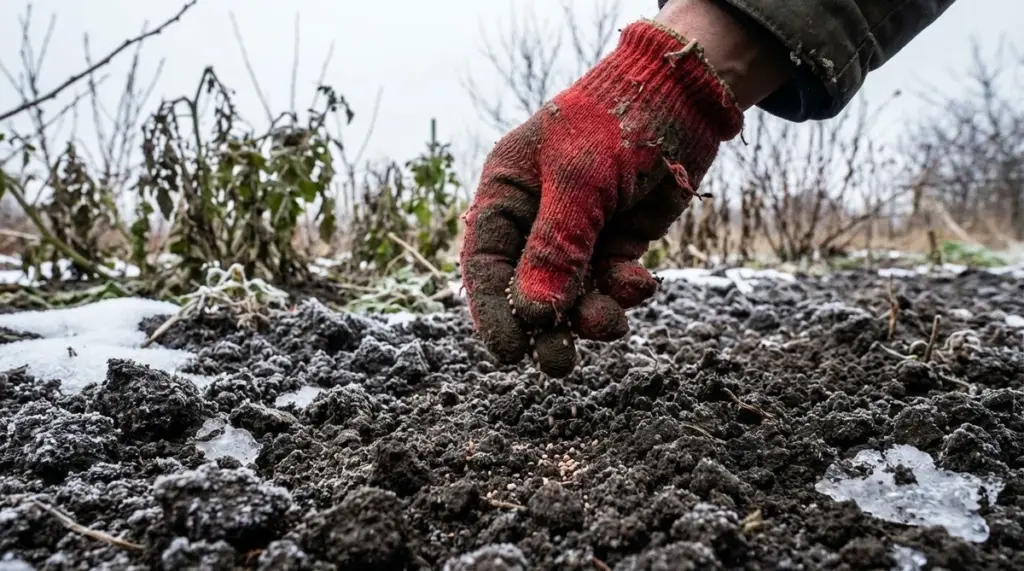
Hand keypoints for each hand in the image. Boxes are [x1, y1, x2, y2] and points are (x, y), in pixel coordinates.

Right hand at [459, 20, 742, 376]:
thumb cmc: (618, 120)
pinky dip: (624, 291)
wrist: (685, 96)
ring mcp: (579, 233)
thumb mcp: (581, 180)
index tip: (511, 352)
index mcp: (508, 193)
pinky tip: (641, 283)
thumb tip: (532, 314)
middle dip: (546, 326)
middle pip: (528, 287)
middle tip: (559, 363)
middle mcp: (537, 218)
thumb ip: (556, 246)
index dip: (493, 309)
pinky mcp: (618, 242)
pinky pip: (611, 282)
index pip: (484, 260)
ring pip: (574, 293)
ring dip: (590, 315)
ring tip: (610, 323)